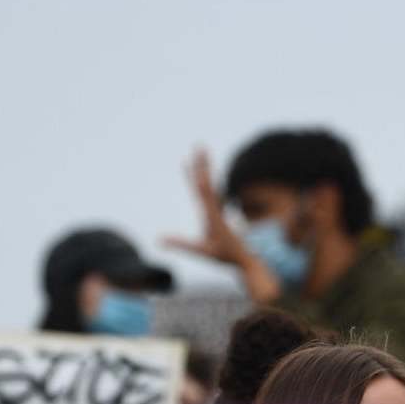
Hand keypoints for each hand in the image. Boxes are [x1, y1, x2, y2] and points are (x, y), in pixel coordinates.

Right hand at [161, 148, 249, 270]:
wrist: (246, 258)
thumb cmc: (224, 256)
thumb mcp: (202, 251)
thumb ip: (181, 244)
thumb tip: (158, 240)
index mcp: (213, 216)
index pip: (204, 193)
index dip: (198, 178)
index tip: (192, 163)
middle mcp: (216, 209)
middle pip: (207, 182)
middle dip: (202, 164)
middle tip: (199, 145)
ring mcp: (217, 208)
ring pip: (209, 184)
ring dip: (204, 167)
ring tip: (201, 150)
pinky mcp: (217, 211)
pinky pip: (210, 191)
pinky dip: (203, 180)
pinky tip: (201, 173)